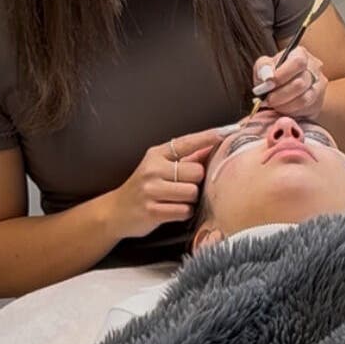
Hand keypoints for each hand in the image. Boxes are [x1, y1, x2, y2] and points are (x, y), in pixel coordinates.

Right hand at [109, 127, 228, 238]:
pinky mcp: (152, 211)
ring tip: (176, 199)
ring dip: (190, 199)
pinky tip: (172, 210)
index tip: (229, 131)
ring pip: (192, 192)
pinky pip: (184, 210)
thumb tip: (211, 147)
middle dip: (195, 181)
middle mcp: (152, 169)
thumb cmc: (144, 187)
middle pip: (196, 172)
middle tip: (183, 186)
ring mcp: (151, 190)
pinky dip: (183, 212)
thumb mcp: (159, 167)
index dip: (209, 137)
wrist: (115, 211)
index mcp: (156, 155)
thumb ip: (184, 158)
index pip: (187, 142)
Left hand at [251, 46, 326, 120]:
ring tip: (273, 105)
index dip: (282, 75)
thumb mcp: (266, 65)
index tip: (268, 84)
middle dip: (280, 94)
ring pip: (304, 99)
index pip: (298, 62)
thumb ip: (263, 67)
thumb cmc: (275, 74)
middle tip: (267, 100)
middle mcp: (314, 68)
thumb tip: (267, 77)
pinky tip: (282, 109)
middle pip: (301, 83)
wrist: (288, 87)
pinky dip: (290, 112)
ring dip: (284, 105)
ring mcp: (319, 86)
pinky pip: (305, 110)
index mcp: (301, 54)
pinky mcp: (318, 102)